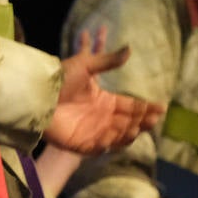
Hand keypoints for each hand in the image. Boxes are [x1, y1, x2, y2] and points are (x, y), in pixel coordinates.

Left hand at [45, 41, 164, 154]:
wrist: (37, 94)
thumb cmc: (60, 78)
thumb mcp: (85, 65)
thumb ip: (108, 60)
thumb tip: (129, 49)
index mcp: (104, 100)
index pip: (130, 106)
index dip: (145, 107)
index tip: (160, 107)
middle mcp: (101, 117)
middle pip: (127, 122)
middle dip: (142, 121)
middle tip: (154, 119)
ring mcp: (92, 131)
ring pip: (117, 136)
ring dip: (129, 132)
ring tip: (138, 126)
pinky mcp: (80, 144)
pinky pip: (98, 148)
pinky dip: (107, 144)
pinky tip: (116, 137)